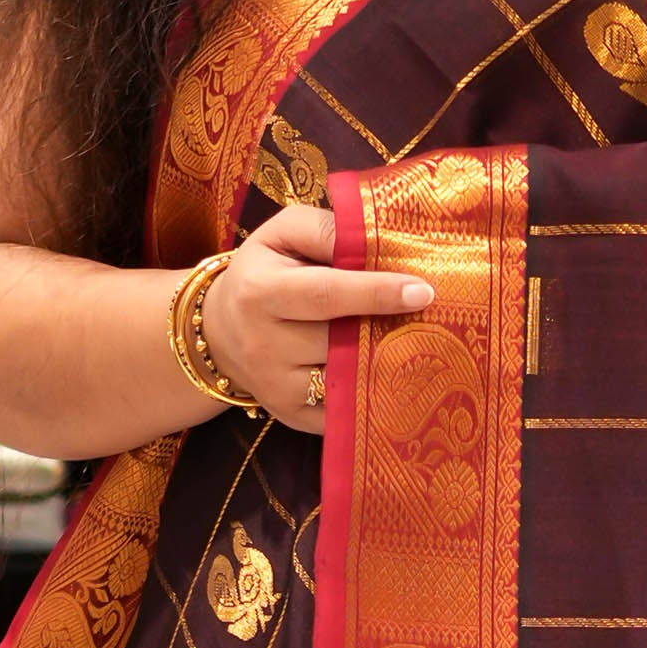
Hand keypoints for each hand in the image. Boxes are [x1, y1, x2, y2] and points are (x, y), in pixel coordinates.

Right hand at [197, 184, 434, 435]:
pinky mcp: (292, 417)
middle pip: (341, 341)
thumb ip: (326, 230)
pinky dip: (371, 393)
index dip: (376, 292)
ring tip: (409, 341)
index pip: (326, 294)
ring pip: (348, 379)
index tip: (423, 291)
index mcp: (260, 293)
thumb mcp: (283, 235)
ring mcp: (278, 388)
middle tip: (427, 317)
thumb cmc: (263, 272)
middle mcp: (264, 345)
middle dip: (387, 328)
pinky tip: (389, 372)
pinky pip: (345, 411)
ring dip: (384, 362)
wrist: (219, 331)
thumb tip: (377, 239)